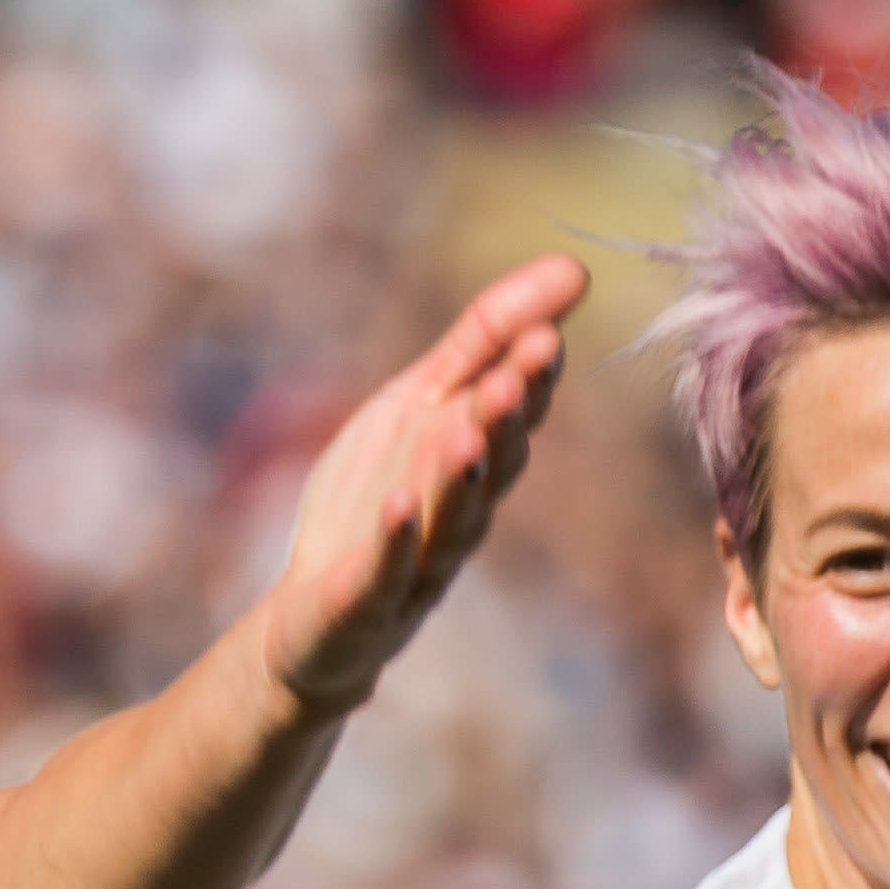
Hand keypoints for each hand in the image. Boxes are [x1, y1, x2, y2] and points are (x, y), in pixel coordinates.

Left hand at [258, 253, 586, 714]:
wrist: (316, 620)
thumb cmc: (377, 502)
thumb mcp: (421, 407)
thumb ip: (485, 341)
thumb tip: (573, 267)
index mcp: (475, 462)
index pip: (513, 416)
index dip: (529, 379)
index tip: (545, 332)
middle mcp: (460, 513)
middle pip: (494, 466)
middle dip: (507, 418)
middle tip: (522, 369)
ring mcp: (416, 564)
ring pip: (451, 520)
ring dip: (460, 475)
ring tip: (466, 431)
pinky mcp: (363, 603)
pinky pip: (384, 572)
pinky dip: (394, 539)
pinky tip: (398, 505)